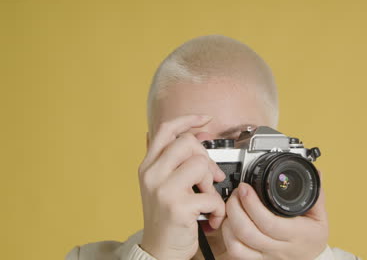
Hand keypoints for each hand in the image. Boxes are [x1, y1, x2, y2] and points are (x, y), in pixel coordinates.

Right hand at [139, 115, 225, 259]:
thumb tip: (200, 136)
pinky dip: (218, 209)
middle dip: (206, 159)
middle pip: (187, 143)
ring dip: (211, 185)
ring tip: (207, 199)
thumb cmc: (165, 217)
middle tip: (210, 177)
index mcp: (148, 166)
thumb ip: (176, 161)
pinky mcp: (177, 207)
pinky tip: (211, 217)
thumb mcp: (162, 185)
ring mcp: (163, 190)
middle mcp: (152, 174)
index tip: (206, 120)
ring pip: (200, 165)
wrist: (158, 251)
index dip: (189, 120)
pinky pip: (211, 196)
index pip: (167, 130)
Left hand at [219, 182, 328, 259]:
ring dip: (229, 222)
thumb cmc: (312, 238)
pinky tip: (231, 222)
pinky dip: (227, 236)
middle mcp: (278, 247)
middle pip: (247, 232)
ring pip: (237, 245)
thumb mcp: (319, 216)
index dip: (252, 204)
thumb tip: (314, 173)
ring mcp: (264, 255)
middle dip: (235, 208)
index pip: (269, 222)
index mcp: (295, 234)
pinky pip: (235, 252)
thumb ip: (315, 194)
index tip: (245, 188)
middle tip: (237, 193)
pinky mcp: (254, 259)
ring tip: (232, 206)